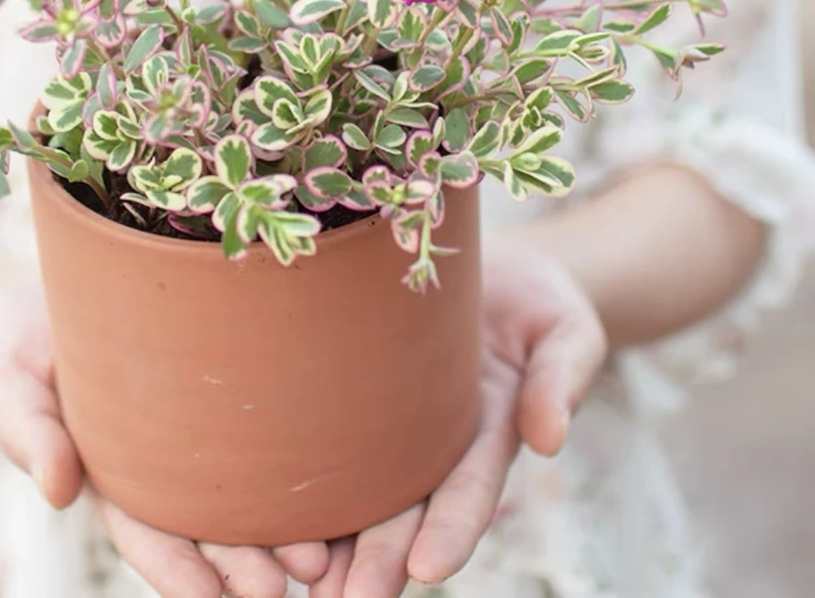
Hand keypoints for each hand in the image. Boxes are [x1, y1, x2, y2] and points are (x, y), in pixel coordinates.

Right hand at [0, 278, 329, 596]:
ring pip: (235, 488)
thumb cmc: (17, 346)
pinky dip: (282, 463)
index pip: (143, 532)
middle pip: (201, 524)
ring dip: (274, 526)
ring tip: (325, 556)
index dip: (175, 567)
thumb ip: (28, 435)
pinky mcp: (207, 391)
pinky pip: (246, 432)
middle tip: (285, 587)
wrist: (46, 294)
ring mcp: (181, 431)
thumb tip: (57, 491)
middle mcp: (152, 465)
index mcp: (103, 475)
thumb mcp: (9, 387)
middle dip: (241, 562)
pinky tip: (327, 478)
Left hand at [309, 242, 607, 596]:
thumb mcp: (567, 334)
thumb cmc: (541, 304)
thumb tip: (550, 440)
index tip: (428, 568)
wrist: (497, 272)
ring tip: (300, 579)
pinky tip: (271, 510)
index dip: (452, 528)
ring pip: (365, 487)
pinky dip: (310, 476)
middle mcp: (438, 440)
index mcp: (491, 431)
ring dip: (337, 538)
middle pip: (408, 507)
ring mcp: (399, 420)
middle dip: (380, 557)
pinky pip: (337, 438)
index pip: (470, 488)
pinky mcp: (363, 392)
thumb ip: (559, 380)